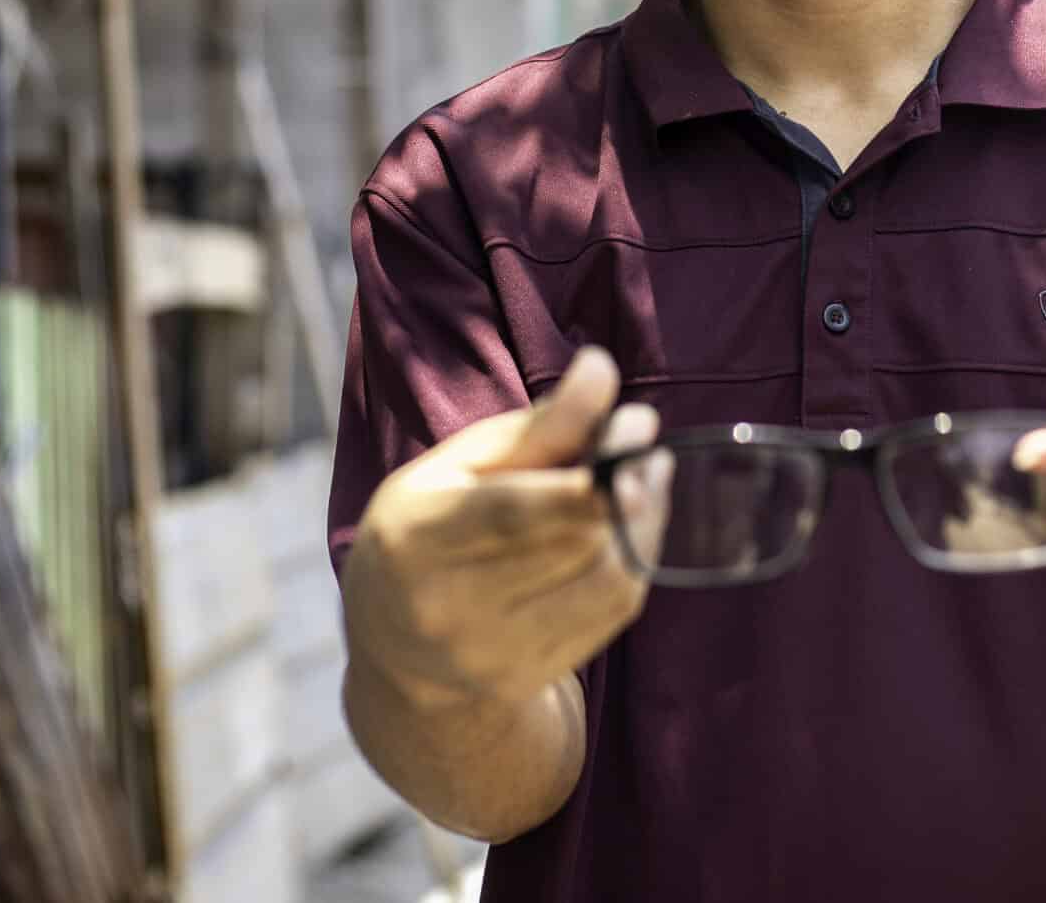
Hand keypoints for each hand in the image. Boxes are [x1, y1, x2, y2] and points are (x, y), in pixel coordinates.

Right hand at [342, 347, 663, 712]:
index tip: (634, 437)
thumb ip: (535, 426)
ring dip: (646, 520)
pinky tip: (636, 521)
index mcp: (417, 539)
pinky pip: (616, 612)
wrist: (397, 652)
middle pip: (574, 543)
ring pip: (609, 582)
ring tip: (648, 474)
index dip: (581, 481)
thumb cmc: (430, 531)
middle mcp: (450, 607)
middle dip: (628, 482)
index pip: (511, 515)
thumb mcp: (458, 468)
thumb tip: (602, 369)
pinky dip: (640, 557)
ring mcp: (492, 654)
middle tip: (643, 438)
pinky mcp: (532, 676)